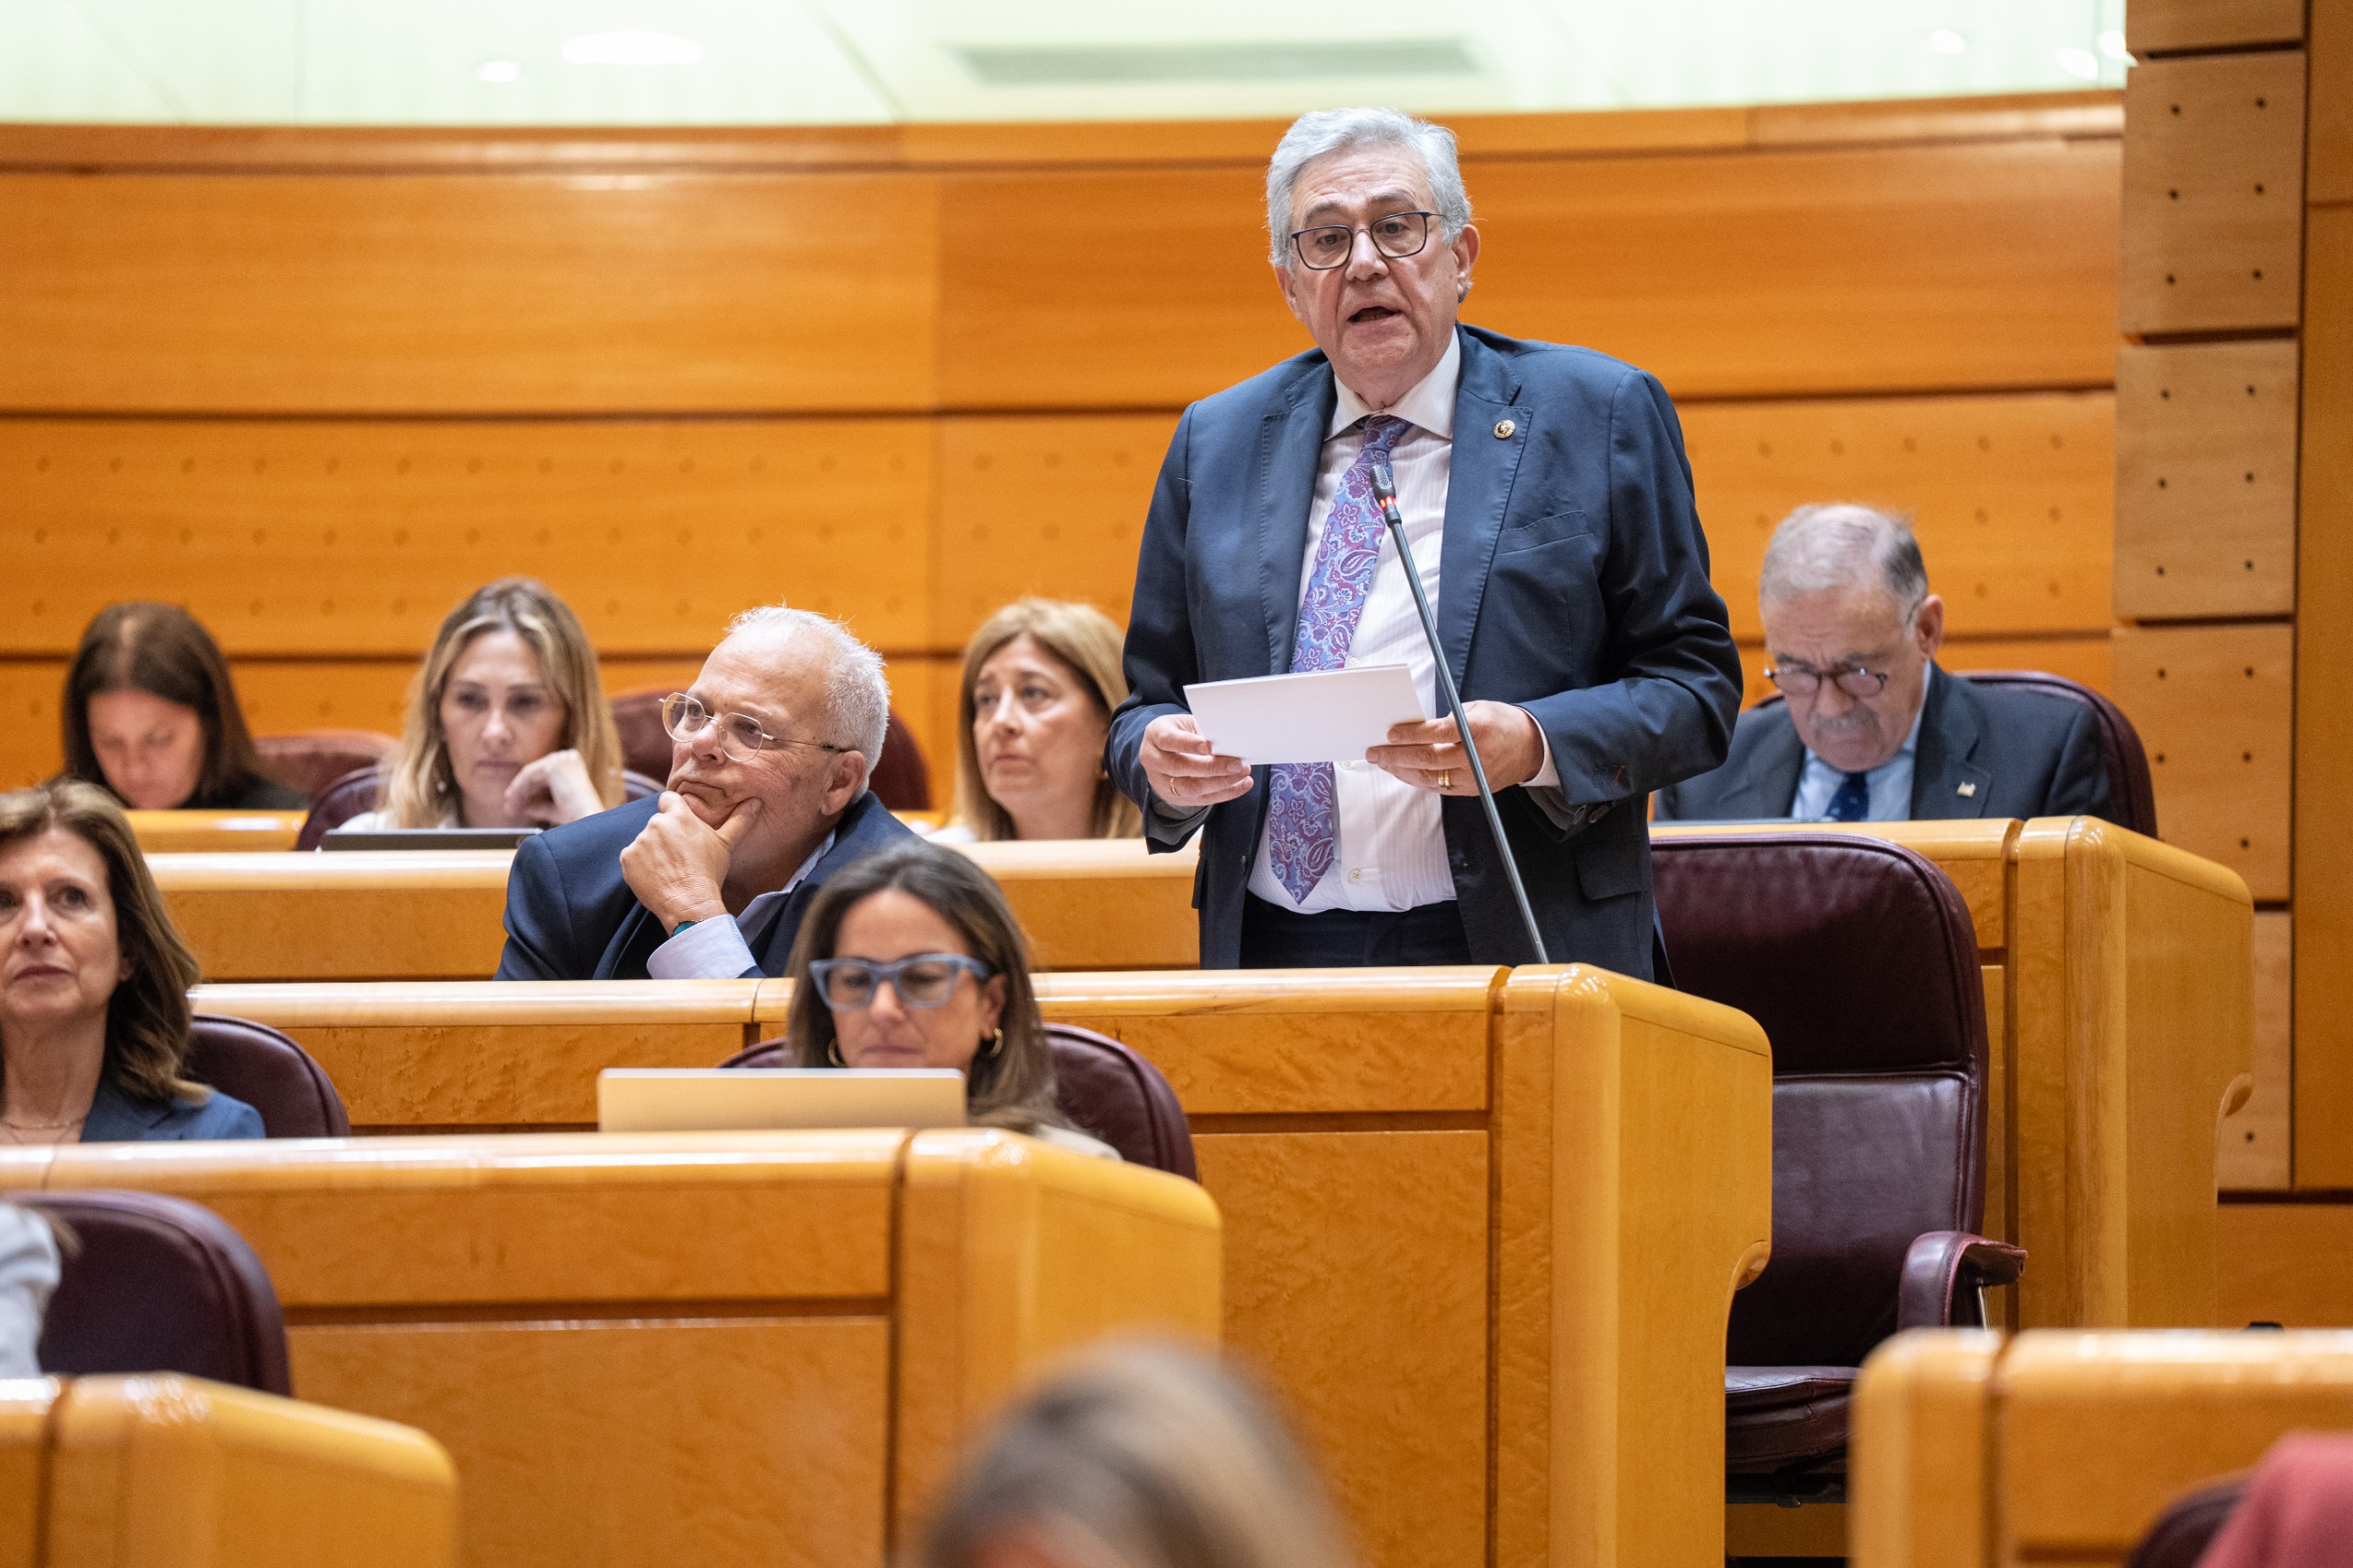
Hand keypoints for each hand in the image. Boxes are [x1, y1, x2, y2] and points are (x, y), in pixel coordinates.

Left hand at [503, 749, 605, 826]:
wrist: (585, 818)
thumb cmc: (576, 815)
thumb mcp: (555, 807)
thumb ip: (540, 805)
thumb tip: (525, 807)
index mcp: (573, 763)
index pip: (545, 774)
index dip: (529, 790)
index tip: (517, 804)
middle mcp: (568, 757)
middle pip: (536, 774)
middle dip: (521, 792)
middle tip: (510, 807)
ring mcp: (561, 759)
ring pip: (530, 775)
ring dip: (517, 792)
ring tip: (510, 808)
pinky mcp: (552, 765)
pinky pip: (528, 776)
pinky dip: (518, 789)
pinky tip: (513, 802)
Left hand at [620, 793, 760, 932]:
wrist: (689, 902)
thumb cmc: (709, 872)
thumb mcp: (727, 844)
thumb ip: (740, 819)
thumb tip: (756, 801)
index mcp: (679, 815)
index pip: (668, 799)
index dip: (673, 811)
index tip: (680, 829)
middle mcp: (657, 823)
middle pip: (658, 824)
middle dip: (665, 837)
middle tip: (679, 857)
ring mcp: (640, 840)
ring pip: (645, 841)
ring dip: (652, 852)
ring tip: (668, 870)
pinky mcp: (627, 858)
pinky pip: (632, 857)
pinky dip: (640, 865)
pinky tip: (655, 876)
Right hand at [1139, 714, 1253, 810]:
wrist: (1164, 750)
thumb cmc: (1181, 732)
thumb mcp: (1187, 724)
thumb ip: (1204, 731)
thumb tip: (1231, 742)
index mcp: (1155, 735)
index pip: (1169, 740)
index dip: (1190, 744)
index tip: (1211, 746)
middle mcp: (1153, 760)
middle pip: (1180, 768)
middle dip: (1212, 768)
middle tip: (1237, 764)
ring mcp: (1161, 782)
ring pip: (1190, 788)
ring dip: (1221, 783)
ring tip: (1243, 773)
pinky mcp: (1174, 797)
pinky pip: (1201, 799)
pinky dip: (1226, 793)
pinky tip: (1242, 784)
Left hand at [1366, 702, 1544, 794]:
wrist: (1532, 748)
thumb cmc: (1501, 722)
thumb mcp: (1477, 708)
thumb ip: (1447, 719)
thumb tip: (1414, 730)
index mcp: (1478, 729)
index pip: (1438, 733)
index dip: (1411, 734)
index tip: (1389, 733)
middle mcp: (1475, 756)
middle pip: (1428, 759)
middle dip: (1396, 756)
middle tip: (1373, 752)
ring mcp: (1473, 777)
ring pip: (1429, 777)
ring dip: (1401, 770)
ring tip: (1382, 762)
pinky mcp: (1471, 789)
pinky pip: (1437, 787)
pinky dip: (1416, 780)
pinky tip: (1401, 771)